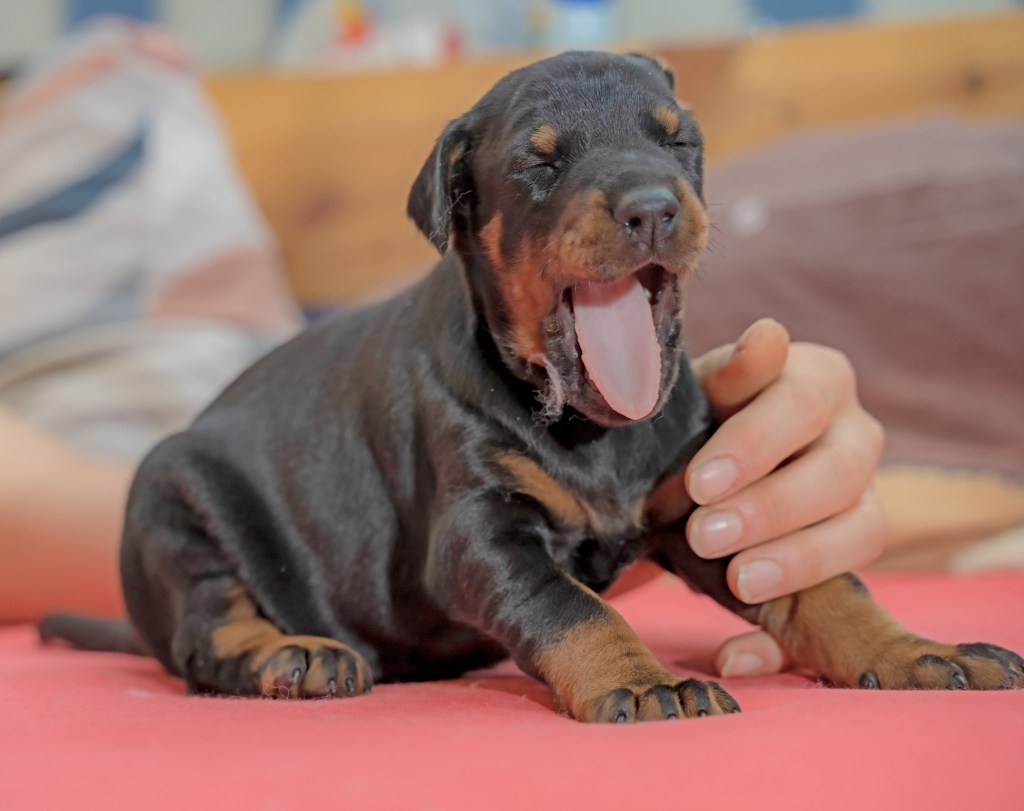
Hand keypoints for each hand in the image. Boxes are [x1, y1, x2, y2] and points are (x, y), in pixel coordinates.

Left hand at [686, 319, 885, 676]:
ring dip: (798, 562)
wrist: (691, 467)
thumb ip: (732, 369)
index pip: (804, 400)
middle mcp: (854, 437)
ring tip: (737, 582)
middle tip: (705, 535)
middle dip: (771, 508)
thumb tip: (768, 336)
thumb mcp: (701, 391)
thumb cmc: (698, 419)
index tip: (699, 482)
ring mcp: (861, 501)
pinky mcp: (842, 563)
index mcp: (819, 381)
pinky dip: (784, 643)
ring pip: (862, 532)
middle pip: (840, 472)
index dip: (755, 443)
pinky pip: (834, 605)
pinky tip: (737, 657)